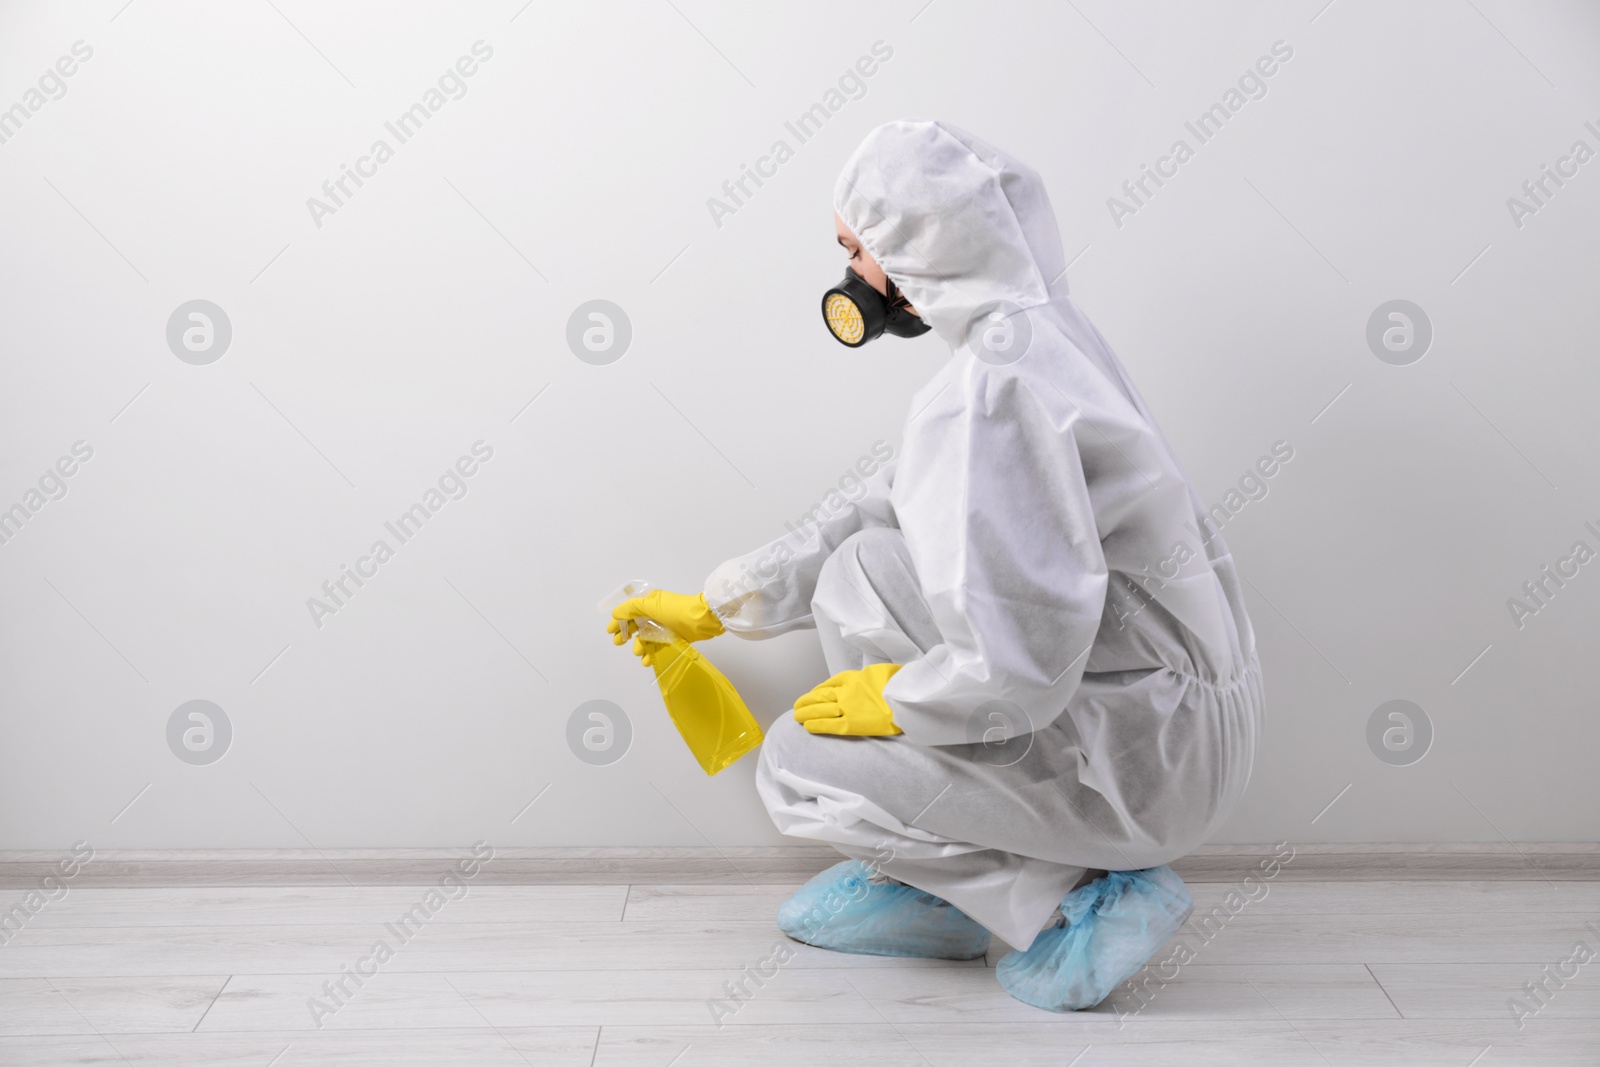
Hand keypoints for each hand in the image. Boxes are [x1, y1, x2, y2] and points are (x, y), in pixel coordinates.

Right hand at [608, 590, 723, 665]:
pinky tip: (647, 661)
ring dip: (639, 646)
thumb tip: (615, 613)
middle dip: (626, 635)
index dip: (618, 621)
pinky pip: (657, 647)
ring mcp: (663, 627)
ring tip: (639, 652)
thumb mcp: (651, 604)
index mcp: (649, 603)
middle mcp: (654, 614)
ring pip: (645, 638)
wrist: (703, 619)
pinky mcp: (672, 638)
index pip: (629, 612)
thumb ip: (631, 608)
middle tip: (620, 642)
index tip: (610, 631)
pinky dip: (650, 654)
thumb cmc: (676, 609)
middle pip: (635, 626)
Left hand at [794, 663, 902, 735]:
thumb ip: (869, 677)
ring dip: (807, 713)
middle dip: (807, 702)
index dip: (817, 691)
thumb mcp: (881, 671)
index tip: (811, 695)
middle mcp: (846, 691)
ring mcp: (847, 707)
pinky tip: (808, 727)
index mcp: (853, 677)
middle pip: (820, 697)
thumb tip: (868, 680)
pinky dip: (817, 725)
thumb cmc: (897, 683)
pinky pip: (830, 724)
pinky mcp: (852, 723)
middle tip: (797, 707)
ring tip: (797, 717)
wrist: (905, 696)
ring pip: (821, 710)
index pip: (829, 684)